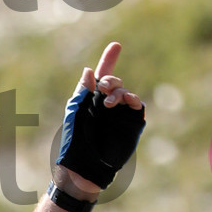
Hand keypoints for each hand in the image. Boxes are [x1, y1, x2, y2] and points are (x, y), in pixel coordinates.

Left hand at [53, 39, 145, 199]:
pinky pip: (137, 107)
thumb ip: (82, 92)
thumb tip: (89, 71)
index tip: (116, 45)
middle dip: (111, 80)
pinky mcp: (131, 124)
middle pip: (115, 82)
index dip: (109, 60)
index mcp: (91, 99)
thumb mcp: (75, 112)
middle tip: (104, 87)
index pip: (101, 76)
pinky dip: (134, 100)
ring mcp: (120, 114)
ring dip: (120, 92)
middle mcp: (107, 105)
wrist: (84, 166)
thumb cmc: (74, 141)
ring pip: (126, 93)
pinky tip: (128, 100)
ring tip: (109, 103)